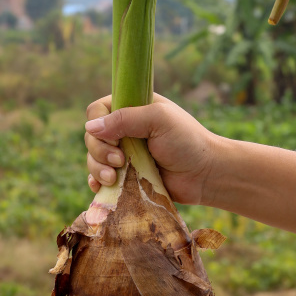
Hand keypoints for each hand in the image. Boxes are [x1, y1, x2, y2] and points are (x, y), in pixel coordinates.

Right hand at [84, 94, 221, 204]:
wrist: (206, 175)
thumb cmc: (187, 141)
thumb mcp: (158, 120)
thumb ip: (125, 119)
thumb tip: (89, 127)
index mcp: (133, 108)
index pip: (98, 109)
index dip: (99, 124)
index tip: (115, 138)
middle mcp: (125, 130)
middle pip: (92, 137)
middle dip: (99, 151)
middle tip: (119, 161)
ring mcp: (124, 154)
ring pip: (93, 159)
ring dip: (97, 169)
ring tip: (114, 178)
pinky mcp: (126, 177)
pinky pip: (100, 179)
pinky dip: (97, 183)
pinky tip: (102, 187)